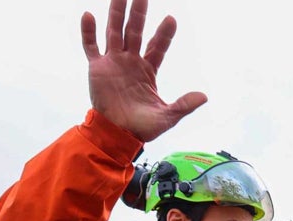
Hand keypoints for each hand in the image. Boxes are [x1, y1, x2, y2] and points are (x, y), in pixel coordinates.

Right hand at [81, 0, 206, 141]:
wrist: (119, 134)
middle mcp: (130, 62)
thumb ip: (184, 105)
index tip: (171, 19)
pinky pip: (91, 46)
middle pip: (135, 32)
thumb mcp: (168, 116)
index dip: (164, 34)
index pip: (157, 47)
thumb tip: (204, 96)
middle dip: (139, 14)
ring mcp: (113, 62)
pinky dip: (88, 31)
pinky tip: (89, 15)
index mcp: (148, 71)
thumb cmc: (143, 127)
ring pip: (115, 32)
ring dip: (117, 13)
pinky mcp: (97, 68)